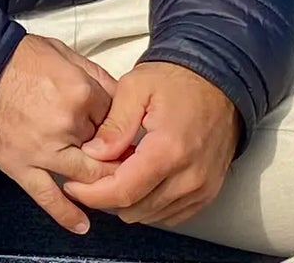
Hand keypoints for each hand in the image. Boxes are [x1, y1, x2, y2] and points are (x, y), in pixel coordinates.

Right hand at [0, 36, 123, 234]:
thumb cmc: (18, 59)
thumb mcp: (65, 54)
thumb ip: (96, 76)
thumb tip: (120, 97)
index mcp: (81, 93)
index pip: (118, 118)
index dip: (120, 122)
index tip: (121, 128)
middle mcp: (67, 125)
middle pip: (107, 151)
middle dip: (117, 155)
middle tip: (125, 160)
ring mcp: (44, 150)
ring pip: (86, 176)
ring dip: (101, 183)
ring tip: (110, 186)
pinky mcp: (21, 167)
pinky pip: (48, 197)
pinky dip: (67, 214)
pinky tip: (82, 224)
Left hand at [63, 62, 241, 227]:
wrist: (221, 78)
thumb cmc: (179, 79)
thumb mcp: (137, 87)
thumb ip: (113, 124)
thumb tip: (92, 155)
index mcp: (168, 150)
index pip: (122, 192)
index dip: (91, 194)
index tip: (73, 185)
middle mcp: (189, 176)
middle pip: (134, 209)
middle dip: (106, 197)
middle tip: (94, 175)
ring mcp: (202, 187)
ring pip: (150, 215)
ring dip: (129, 201)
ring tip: (119, 173)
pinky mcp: (208, 192)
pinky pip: (171, 215)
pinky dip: (151, 204)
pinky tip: (142, 181)